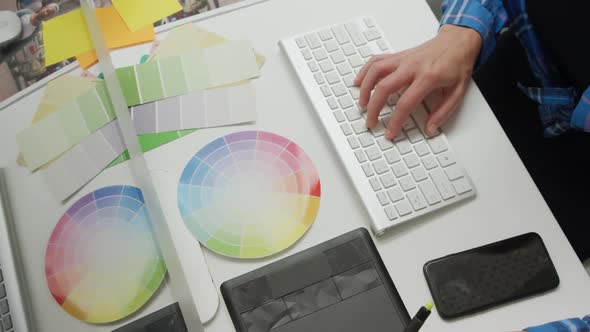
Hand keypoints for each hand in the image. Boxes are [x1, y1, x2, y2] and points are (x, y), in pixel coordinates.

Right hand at [354, 25, 481, 138]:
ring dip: (366, 89)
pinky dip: (364, 71)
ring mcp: (403, 59)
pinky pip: (376, 60)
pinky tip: (359, 82)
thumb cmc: (457, 63)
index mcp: (428, 77)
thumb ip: (443, 112)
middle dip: (374, 108)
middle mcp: (412, 66)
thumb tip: (430, 129)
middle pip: (384, 88)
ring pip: (375, 71)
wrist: (458, 41)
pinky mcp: (398, 55)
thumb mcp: (457, 91)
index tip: (390, 132)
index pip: (405, 103)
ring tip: (363, 105)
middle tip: (371, 122)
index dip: (395, 121)